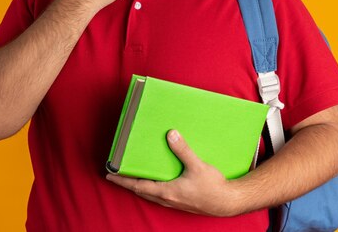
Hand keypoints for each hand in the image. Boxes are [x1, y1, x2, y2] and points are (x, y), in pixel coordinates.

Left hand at [106, 130, 240, 216]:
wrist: (228, 202)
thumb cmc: (213, 187)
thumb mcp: (197, 166)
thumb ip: (183, 150)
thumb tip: (171, 134)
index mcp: (167, 192)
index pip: (138, 185)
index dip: (123, 180)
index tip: (109, 175)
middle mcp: (167, 199)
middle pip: (141, 190)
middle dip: (128, 182)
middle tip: (117, 174)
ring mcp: (174, 202)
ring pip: (151, 193)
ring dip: (140, 185)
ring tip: (134, 175)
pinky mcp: (181, 201)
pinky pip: (160, 194)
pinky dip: (152, 187)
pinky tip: (157, 179)